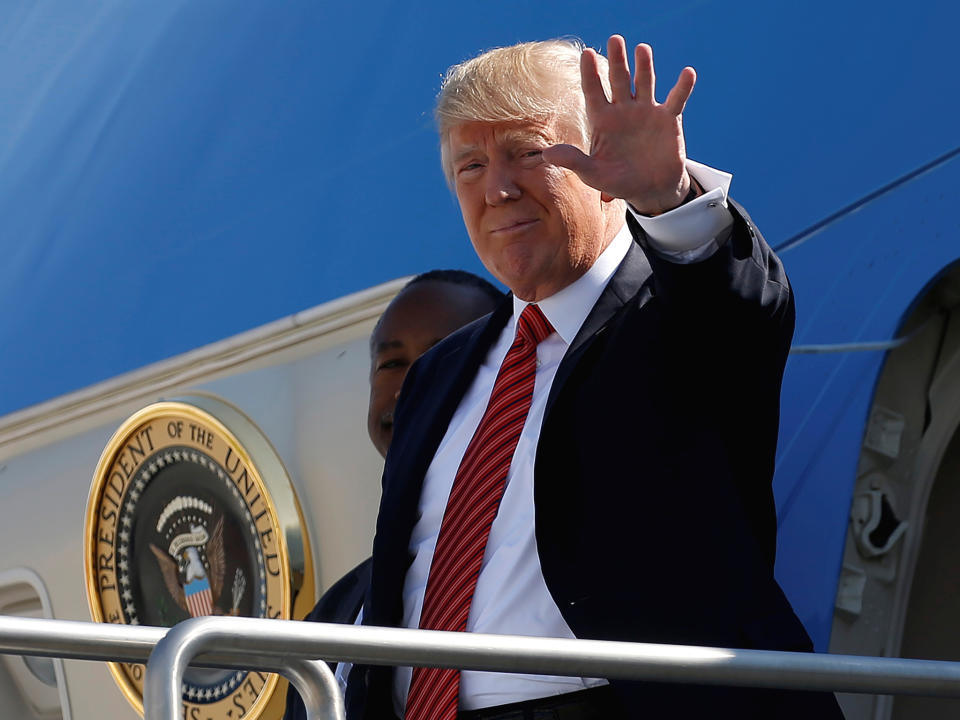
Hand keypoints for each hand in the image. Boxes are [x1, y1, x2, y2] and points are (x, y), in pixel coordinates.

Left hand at [541, 35, 696, 214]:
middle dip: (617, 60)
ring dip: (644, 66)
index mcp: (602, 120)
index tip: (587, 53)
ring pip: (645, 82)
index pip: (593, 91)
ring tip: (642, 49)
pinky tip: (688, 73)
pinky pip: (676, 99)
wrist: (650, 190)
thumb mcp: (593, 174)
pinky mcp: (668, 119)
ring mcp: (646, 111)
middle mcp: (623, 110)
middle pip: (619, 79)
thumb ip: (573, 161)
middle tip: (615, 39)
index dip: (590, 73)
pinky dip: (683, 87)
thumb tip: (546, 154)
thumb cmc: (618, 181)